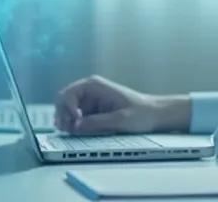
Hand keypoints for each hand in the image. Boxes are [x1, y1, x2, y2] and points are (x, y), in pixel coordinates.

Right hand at [53, 75, 189, 134]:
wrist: (155, 114)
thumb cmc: (142, 113)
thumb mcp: (120, 120)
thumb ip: (97, 122)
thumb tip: (76, 126)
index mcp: (94, 85)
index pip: (68, 94)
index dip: (67, 109)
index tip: (75, 122)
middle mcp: (88, 90)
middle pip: (63, 101)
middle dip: (63, 115)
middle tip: (69, 130)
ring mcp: (89, 101)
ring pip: (67, 110)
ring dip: (67, 121)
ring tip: (73, 132)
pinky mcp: (91, 111)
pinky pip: (76, 117)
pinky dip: (74, 125)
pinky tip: (79, 132)